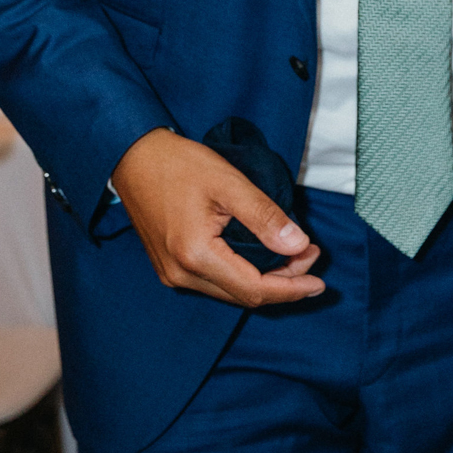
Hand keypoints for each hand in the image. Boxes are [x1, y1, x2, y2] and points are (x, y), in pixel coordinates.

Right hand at [112, 127, 323, 307]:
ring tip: (294, 255)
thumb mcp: (229, 182)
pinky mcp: (170, 266)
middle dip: (283, 282)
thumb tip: (298, 245)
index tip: (320, 282)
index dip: (291, 288)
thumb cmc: (179, 164)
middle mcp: (181, 274)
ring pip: (229, 291)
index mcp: (196, 255)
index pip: (254, 289)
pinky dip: (243, 274)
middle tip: (311, 255)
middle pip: (243, 295)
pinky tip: (262, 257)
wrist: (132, 157)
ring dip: (264, 279)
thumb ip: (264, 216)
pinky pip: (215, 281)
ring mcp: (172, 273)